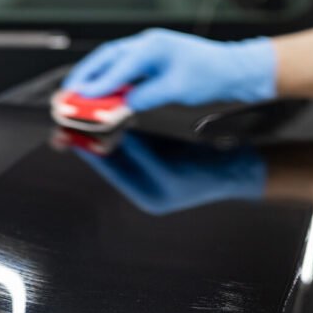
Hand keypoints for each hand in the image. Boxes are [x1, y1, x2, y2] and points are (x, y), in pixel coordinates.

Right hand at [62, 28, 276, 110]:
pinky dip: (109, 81)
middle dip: (85, 76)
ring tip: (78, 95)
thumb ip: (146, 97)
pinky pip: (123, 70)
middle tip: (68, 94)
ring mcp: (149, 51)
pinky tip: (102, 94)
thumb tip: (122, 106)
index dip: (97, 85)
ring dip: (94, 78)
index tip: (80, 99)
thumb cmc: (211, 74)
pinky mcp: (152, 61)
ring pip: (112, 63)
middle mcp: (148, 45)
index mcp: (153, 46)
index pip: (117, 68)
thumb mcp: (177, 90)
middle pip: (106, 59)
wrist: (232, 69)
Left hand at [66, 132, 266, 215]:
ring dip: (103, 133)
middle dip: (92, 141)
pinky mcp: (157, 159)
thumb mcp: (173, 167)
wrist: (239, 170)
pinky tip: (113, 116)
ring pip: (118, 151)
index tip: (75, 133)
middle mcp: (144, 187)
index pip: (109, 171)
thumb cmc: (213, 173)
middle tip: (73, 122)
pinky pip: (133, 144)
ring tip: (87, 116)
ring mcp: (150, 173)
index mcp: (147, 196)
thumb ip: (144, 155)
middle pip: (109, 161)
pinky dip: (122, 130)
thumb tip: (117, 138)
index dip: (90, 151)